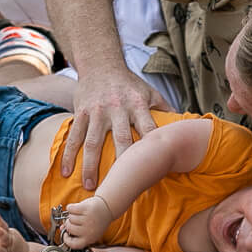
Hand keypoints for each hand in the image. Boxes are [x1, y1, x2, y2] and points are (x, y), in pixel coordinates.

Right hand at [58, 194, 112, 248]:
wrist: (107, 207)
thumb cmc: (96, 220)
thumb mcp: (88, 229)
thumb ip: (76, 232)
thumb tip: (62, 229)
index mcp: (90, 238)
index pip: (74, 244)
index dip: (67, 240)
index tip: (65, 235)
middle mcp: (89, 230)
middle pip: (69, 228)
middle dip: (69, 223)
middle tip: (74, 220)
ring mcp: (88, 219)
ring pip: (70, 218)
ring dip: (72, 215)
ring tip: (79, 214)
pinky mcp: (86, 208)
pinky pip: (70, 208)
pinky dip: (71, 207)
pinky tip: (77, 208)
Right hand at [59, 69, 159, 189]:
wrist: (101, 64)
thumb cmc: (129, 84)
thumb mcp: (150, 92)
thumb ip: (165, 111)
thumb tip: (185, 130)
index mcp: (138, 104)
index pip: (148, 129)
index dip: (151, 149)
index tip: (152, 171)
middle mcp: (117, 108)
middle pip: (121, 140)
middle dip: (120, 165)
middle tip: (119, 188)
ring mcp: (97, 111)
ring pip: (93, 143)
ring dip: (90, 166)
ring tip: (90, 187)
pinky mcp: (81, 112)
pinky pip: (74, 137)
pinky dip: (69, 155)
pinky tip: (66, 172)